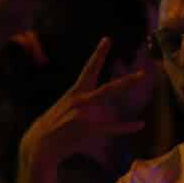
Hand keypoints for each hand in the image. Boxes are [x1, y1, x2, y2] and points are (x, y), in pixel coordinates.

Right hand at [20, 38, 147, 169]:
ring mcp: (84, 114)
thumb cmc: (54, 125)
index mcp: (75, 93)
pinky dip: (126, 127)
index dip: (99, 54)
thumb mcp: (66, 107)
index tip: (107, 39)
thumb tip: (95, 105)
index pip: (89, 69)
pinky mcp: (87, 130)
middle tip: (143, 74)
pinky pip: (111, 128)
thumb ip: (82, 103)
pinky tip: (139, 124)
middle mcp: (81, 100)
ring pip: (109, 97)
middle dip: (126, 81)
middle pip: (108, 88)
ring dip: (125, 86)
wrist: (40, 143)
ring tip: (142, 78)